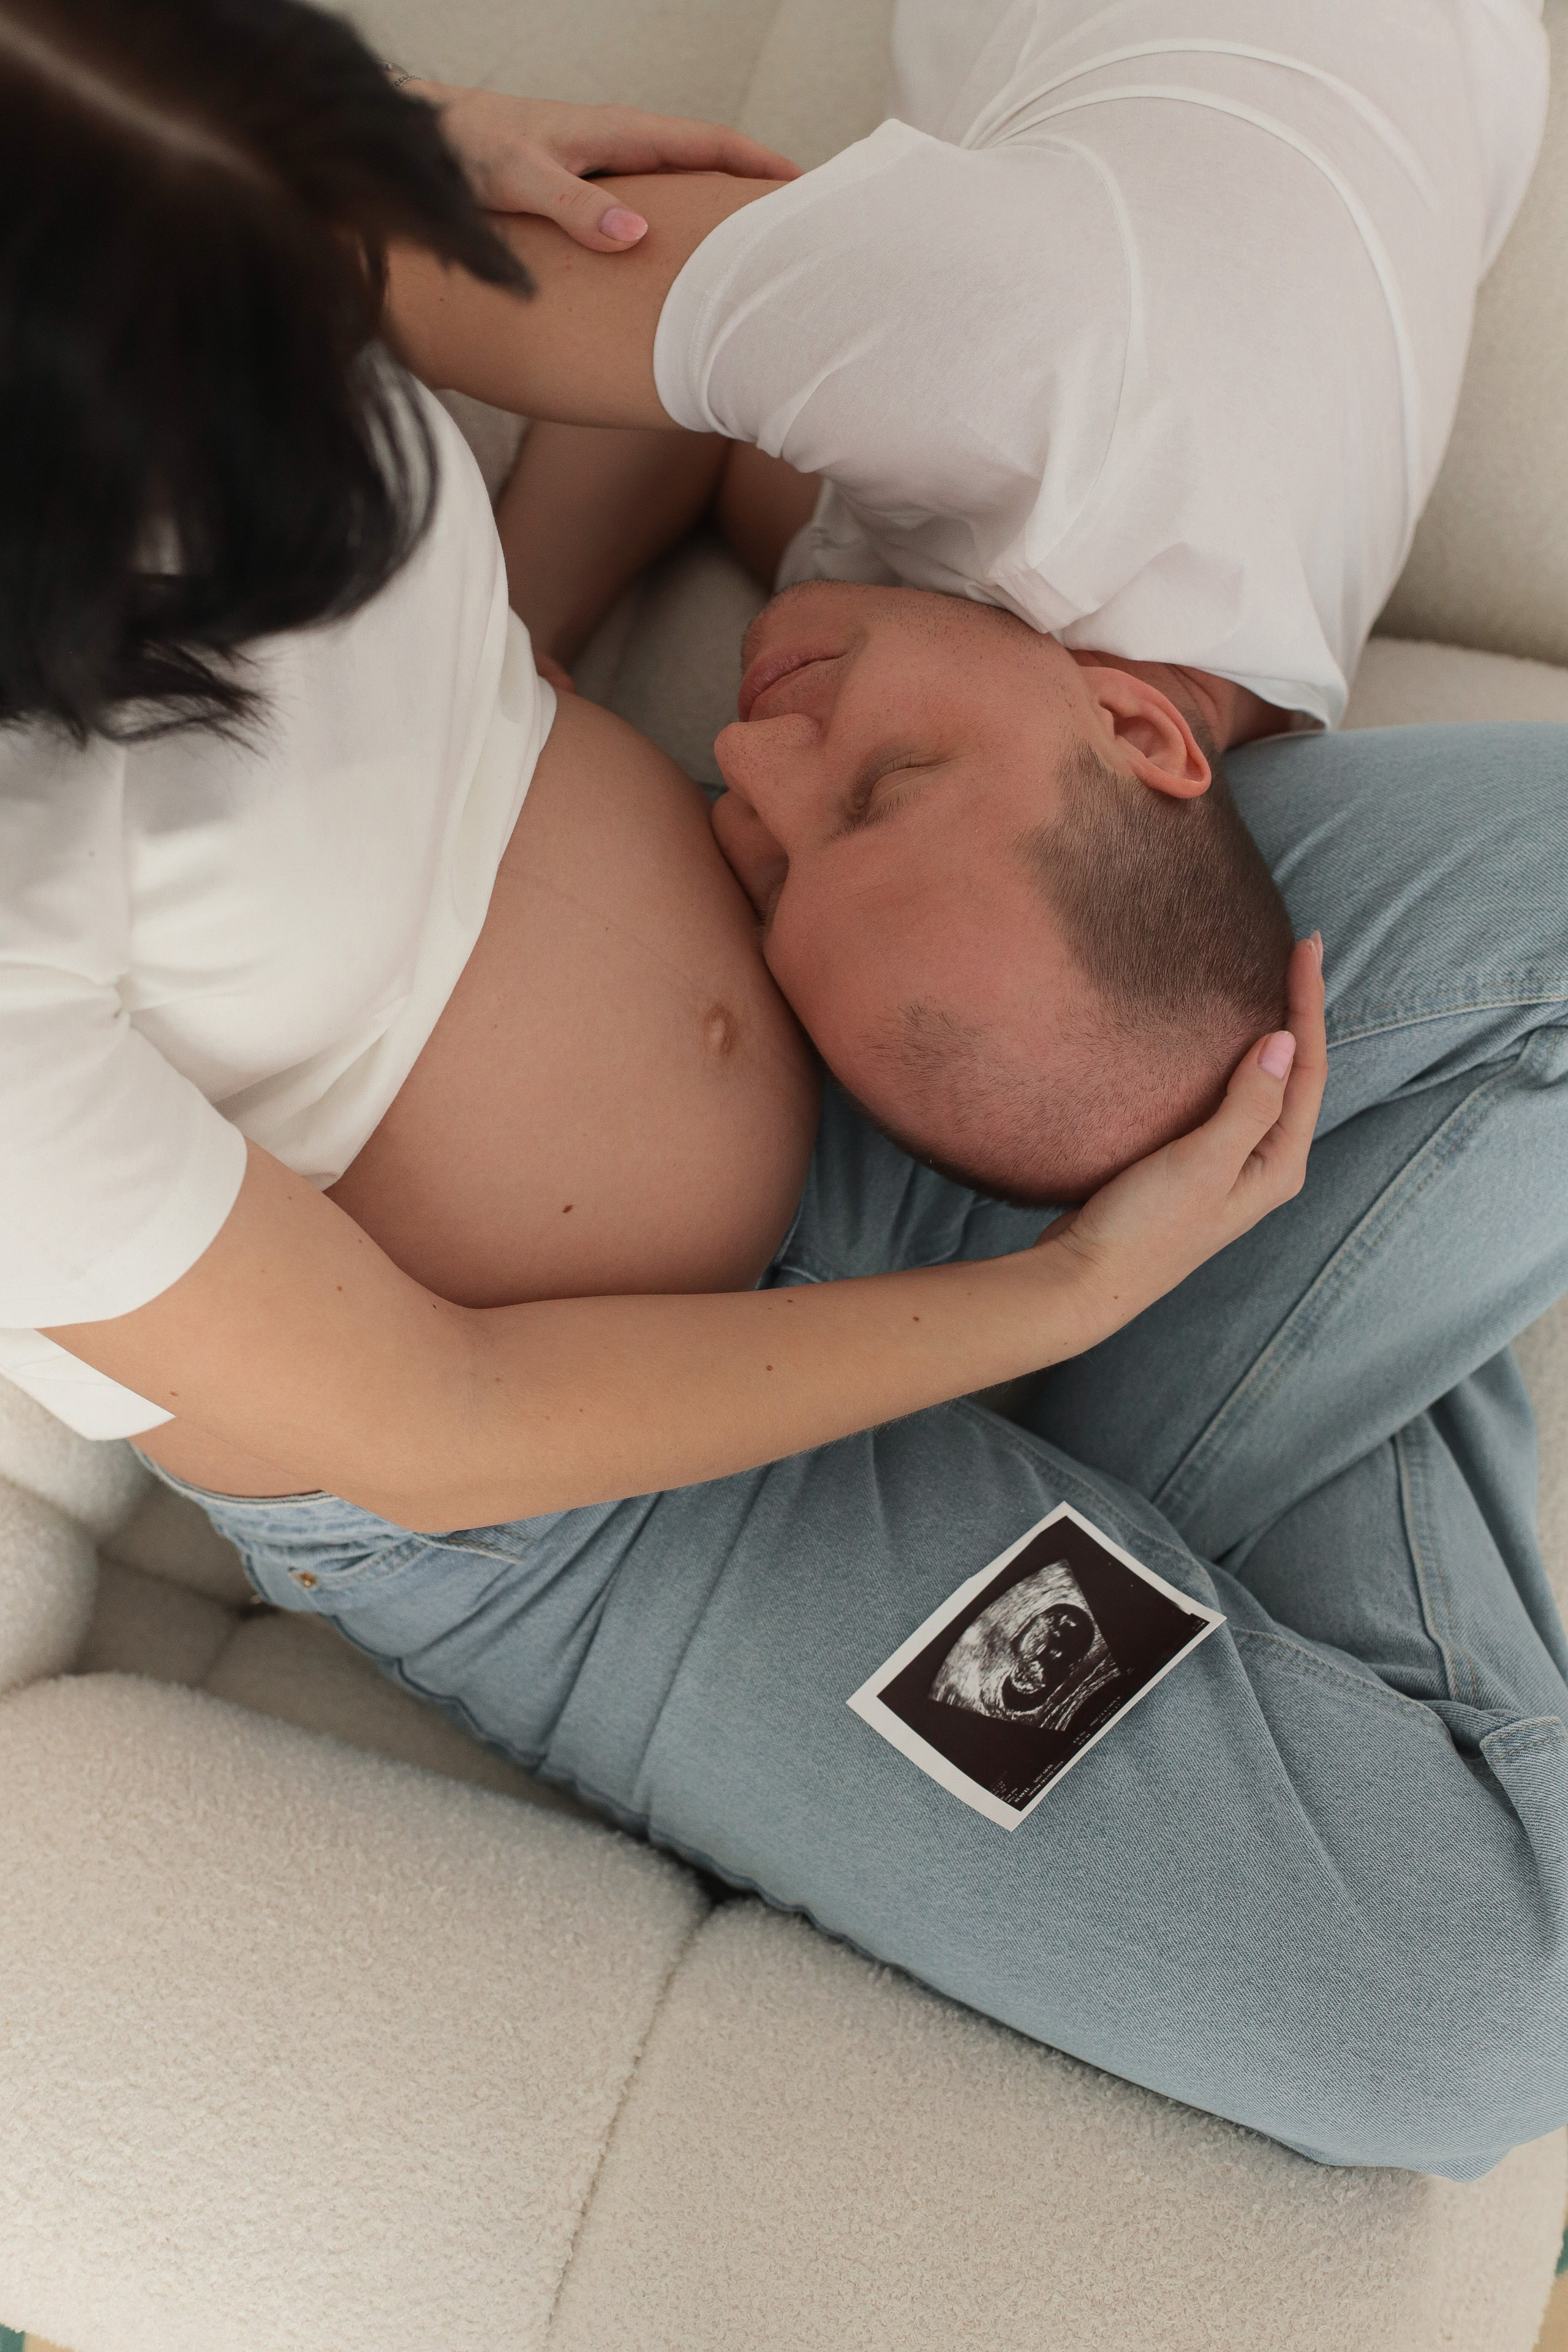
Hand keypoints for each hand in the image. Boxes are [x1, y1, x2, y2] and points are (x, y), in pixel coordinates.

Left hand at [408, 85, 798, 249]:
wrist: (418, 139)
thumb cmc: (462, 148)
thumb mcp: (519, 178)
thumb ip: (574, 207)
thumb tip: (634, 236)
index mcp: (613, 132)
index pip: (705, 141)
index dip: (756, 161)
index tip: (803, 185)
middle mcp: (614, 145)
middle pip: (702, 163)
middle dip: (751, 188)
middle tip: (798, 225)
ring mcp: (600, 166)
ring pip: (676, 186)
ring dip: (715, 210)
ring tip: (753, 250)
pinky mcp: (582, 189)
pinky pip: (646, 205)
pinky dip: (675, 225)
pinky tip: (681, 259)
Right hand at [1041, 935, 1327, 1338]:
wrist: (1087, 1279)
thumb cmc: (1146, 1229)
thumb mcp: (1203, 1161)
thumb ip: (1248, 1103)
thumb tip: (1284, 1041)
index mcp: (1278, 1164)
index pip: (1310, 1068)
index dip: (1308, 1004)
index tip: (1304, 946)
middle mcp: (1263, 1164)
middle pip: (1296, 1073)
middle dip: (1299, 1012)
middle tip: (1298, 950)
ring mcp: (1229, 1166)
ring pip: (1262, 1084)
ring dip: (1269, 1034)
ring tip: (1270, 983)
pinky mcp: (1193, 1165)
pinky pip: (1227, 1098)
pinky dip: (1230, 1061)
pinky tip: (1216, 1042)